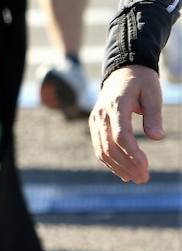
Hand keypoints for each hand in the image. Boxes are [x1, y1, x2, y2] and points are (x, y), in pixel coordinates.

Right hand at [90, 65, 164, 183]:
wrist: (122, 71)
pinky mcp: (95, 125)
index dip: (133, 154)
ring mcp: (95, 120)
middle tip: (144, 179)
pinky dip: (110, 162)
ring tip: (136, 179)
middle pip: (109, 146)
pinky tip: (123, 173)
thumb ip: (154, 115)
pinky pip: (99, 146)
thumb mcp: (153, 93)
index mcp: (116, 105)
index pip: (121, 135)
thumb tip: (156, 137)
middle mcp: (101, 114)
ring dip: (118, 167)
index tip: (146, 167)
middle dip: (126, 166)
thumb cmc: (141, 82)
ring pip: (101, 149)